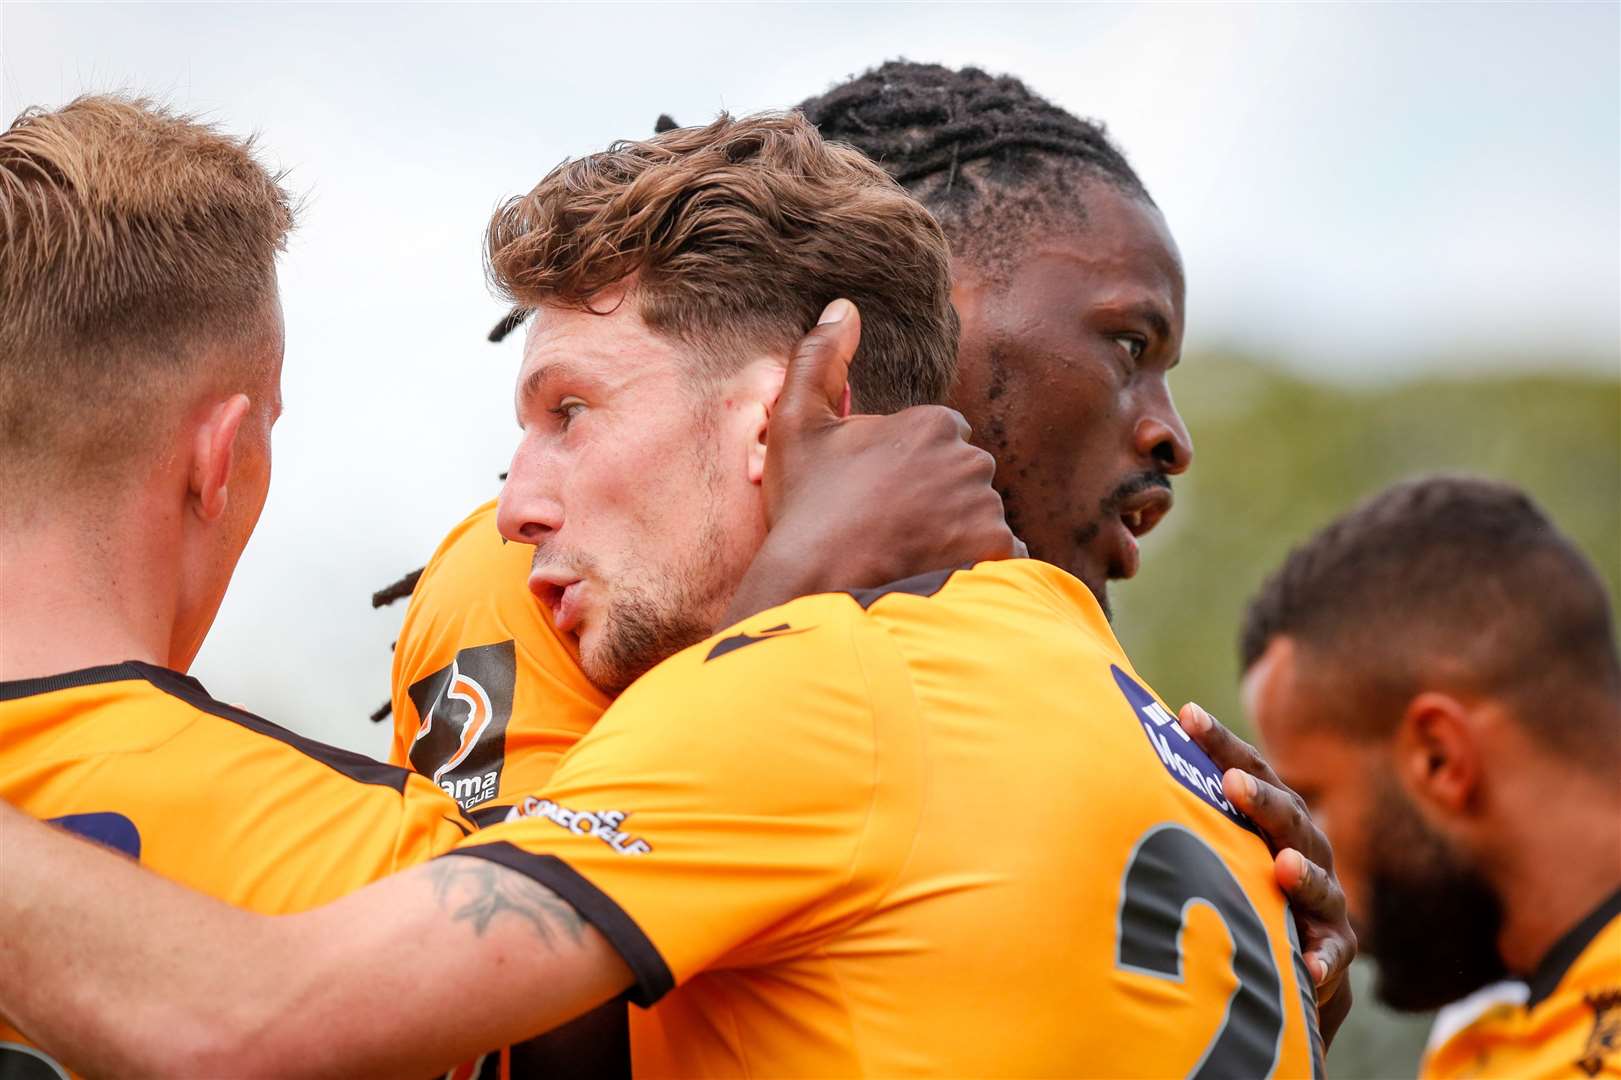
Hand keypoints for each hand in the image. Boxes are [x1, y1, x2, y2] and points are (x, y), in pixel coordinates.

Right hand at [724, 299, 1017, 624]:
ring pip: (980, 516)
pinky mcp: (998, 553)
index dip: (905, 469)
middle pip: (963, 478)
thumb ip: (819, 358)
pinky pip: (1003, 556)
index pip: (937, 441)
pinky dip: (979, 565)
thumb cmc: (806, 506)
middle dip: (937, 498)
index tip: (876, 496)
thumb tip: (844, 307)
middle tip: (889, 528)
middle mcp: (971, 460)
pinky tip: (938, 574)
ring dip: (955, 533)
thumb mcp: (796, 423)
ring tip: (908, 556)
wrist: (818, 583)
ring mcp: (988, 509)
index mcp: (932, 423)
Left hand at [1178, 702, 1355, 1050]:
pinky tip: (1307, 969)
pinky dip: (1322, 960)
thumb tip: (1106, 756)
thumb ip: (1183, 806)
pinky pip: (1331, 955)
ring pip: (1319, 883)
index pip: (1248, 770)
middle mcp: (1304, 849)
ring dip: (1303, 875)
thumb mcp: (1220, 841)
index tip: (1186, 714)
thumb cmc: (1244, 881)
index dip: (1219, 743)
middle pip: (1287, 817)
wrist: (1297, 953)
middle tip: (1232, 783)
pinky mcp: (1332, 947)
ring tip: (1285, 867)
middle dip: (1261, 800)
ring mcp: (1324, 898)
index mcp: (1273, 816)